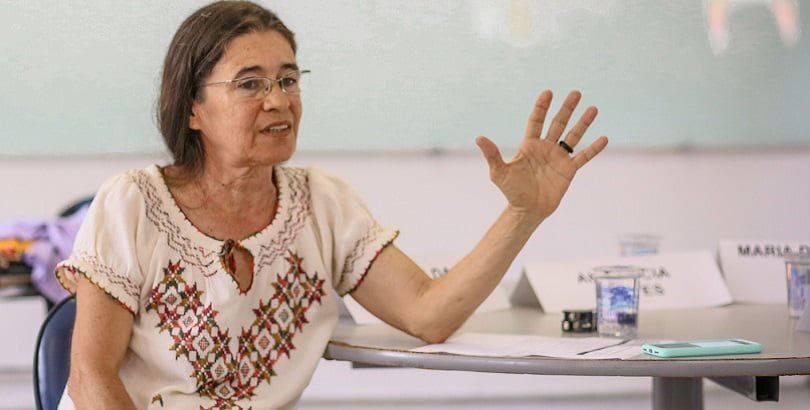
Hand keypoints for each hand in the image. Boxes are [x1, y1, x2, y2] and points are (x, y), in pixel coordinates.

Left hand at [476, 90, 607, 219]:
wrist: (527, 210)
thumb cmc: (512, 191)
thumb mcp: (499, 172)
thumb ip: (492, 154)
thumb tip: (479, 138)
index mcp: (529, 145)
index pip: (536, 121)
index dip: (542, 107)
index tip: (548, 93)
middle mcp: (545, 148)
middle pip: (558, 123)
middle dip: (567, 108)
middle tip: (576, 92)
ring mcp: (558, 158)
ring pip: (573, 136)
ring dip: (583, 123)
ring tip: (593, 108)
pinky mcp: (569, 170)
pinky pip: (583, 157)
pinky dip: (593, 149)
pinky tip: (604, 138)